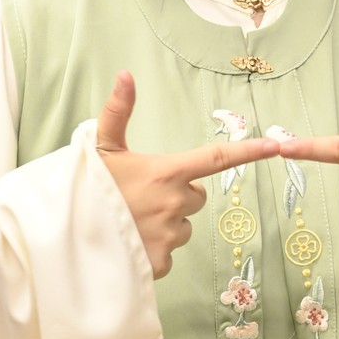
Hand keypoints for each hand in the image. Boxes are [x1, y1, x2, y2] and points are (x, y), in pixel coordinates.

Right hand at [96, 72, 279, 278]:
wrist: (61, 238)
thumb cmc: (83, 189)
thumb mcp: (99, 148)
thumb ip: (118, 112)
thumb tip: (126, 75)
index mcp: (166, 172)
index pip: (217, 159)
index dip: (249, 152)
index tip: (277, 146)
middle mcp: (174, 203)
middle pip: (196, 198)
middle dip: (178, 196)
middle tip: (143, 196)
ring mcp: (168, 236)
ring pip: (182, 226)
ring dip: (165, 224)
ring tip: (131, 221)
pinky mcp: (160, 264)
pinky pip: (168, 253)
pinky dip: (153, 250)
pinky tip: (129, 243)